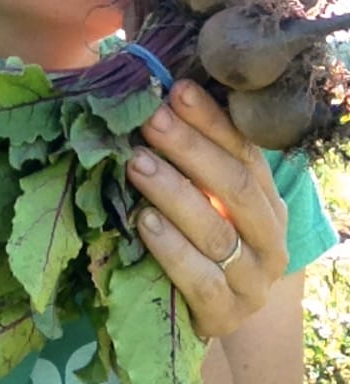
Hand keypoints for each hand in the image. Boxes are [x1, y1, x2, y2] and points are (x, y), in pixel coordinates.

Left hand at [126, 79, 288, 337]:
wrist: (208, 312)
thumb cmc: (198, 240)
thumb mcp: (203, 197)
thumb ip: (188, 160)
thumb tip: (152, 101)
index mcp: (268, 200)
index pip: (244, 152)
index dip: (211, 120)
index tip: (177, 90)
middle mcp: (270, 237)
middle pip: (235, 186)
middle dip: (190, 149)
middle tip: (152, 120)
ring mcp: (253, 281)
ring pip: (216, 231)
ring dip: (173, 192)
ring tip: (136, 163)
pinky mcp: (226, 316)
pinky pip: (200, 280)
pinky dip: (171, 248)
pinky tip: (143, 222)